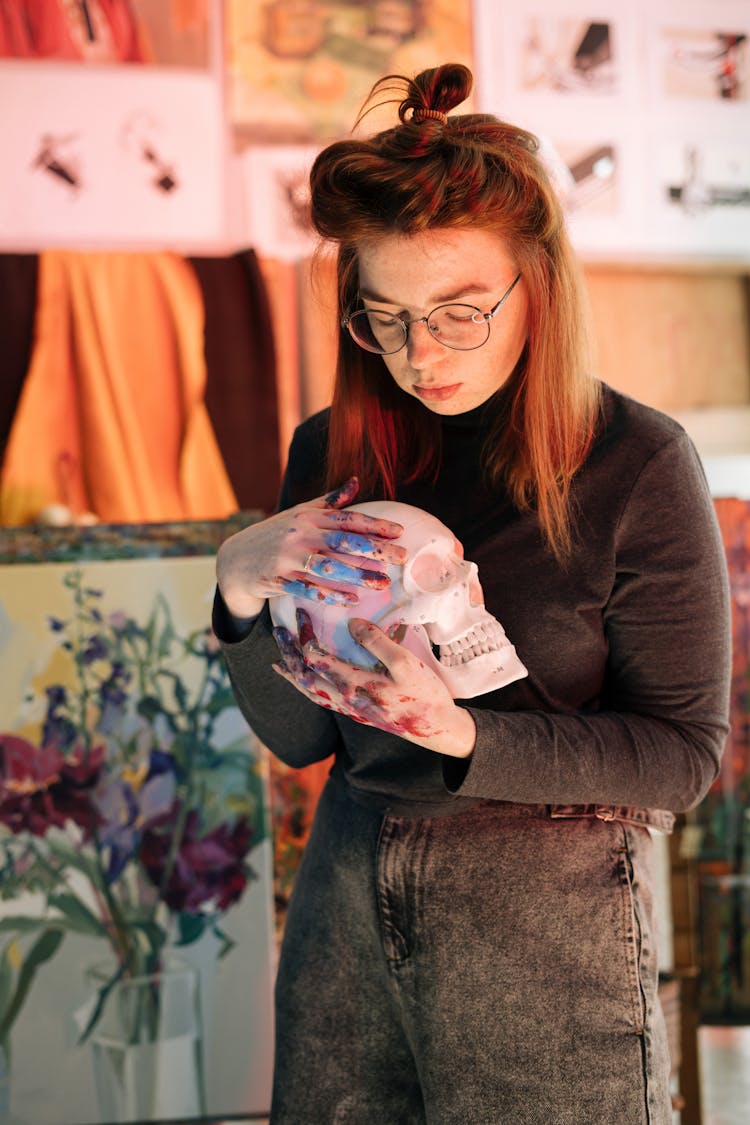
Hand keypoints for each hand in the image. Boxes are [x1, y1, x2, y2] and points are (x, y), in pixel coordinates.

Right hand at [216, 477, 407, 619]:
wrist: (236, 559)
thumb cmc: (275, 534)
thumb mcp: (300, 514)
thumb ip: (330, 501)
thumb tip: (356, 481)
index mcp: (309, 517)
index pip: (348, 519)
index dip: (375, 525)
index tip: (399, 532)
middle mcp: (300, 534)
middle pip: (344, 542)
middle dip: (375, 550)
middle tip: (403, 558)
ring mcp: (288, 557)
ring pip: (329, 566)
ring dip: (358, 575)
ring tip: (382, 583)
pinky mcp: (278, 579)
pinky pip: (308, 588)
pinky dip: (330, 594)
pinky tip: (351, 600)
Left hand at [272, 609, 475, 758]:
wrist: (437, 728)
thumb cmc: (424, 694)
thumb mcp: (405, 663)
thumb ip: (377, 642)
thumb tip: (352, 623)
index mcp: (355, 686)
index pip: (316, 659)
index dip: (304, 635)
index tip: (302, 614)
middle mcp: (345, 700)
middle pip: (304, 678)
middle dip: (288, 654)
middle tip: (279, 632)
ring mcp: (349, 709)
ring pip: (310, 693)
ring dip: (293, 674)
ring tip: (279, 661)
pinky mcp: (356, 713)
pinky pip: (322, 700)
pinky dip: (307, 688)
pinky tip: (307, 682)